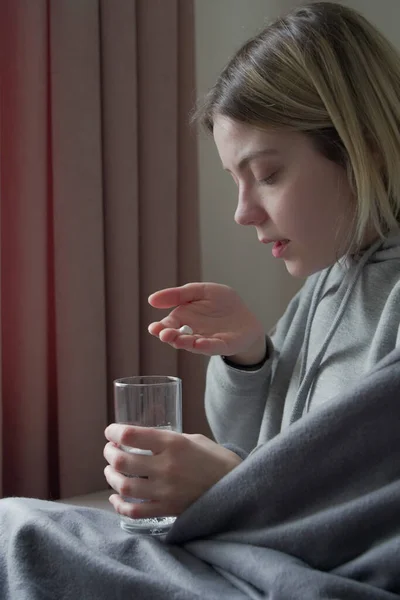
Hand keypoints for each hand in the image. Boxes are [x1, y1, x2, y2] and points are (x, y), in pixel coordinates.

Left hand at [103, 424, 241, 517]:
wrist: (236, 487)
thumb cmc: (216, 459)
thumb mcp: (193, 439)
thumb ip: (168, 440)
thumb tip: (143, 441)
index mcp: (173, 444)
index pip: (132, 435)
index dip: (114, 432)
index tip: (110, 431)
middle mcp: (167, 467)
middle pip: (122, 461)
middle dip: (109, 453)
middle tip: (109, 450)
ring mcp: (166, 490)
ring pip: (124, 487)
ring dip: (111, 477)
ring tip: (111, 471)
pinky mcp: (168, 509)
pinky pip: (134, 510)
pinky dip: (119, 505)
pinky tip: (116, 498)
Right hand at [148, 282, 265, 363]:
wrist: (245, 315)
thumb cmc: (221, 302)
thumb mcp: (200, 291)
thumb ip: (178, 294)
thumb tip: (151, 300)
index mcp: (183, 319)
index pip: (167, 325)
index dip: (159, 328)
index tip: (154, 328)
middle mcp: (191, 332)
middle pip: (176, 337)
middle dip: (170, 336)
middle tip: (165, 334)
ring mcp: (206, 341)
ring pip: (192, 344)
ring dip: (185, 342)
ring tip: (179, 339)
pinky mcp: (222, 346)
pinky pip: (212, 347)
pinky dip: (206, 346)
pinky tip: (200, 342)